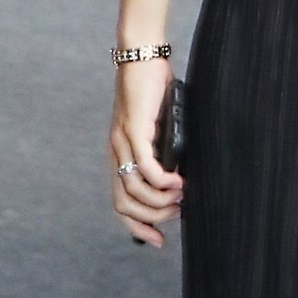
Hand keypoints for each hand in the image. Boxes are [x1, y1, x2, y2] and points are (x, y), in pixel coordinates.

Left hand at [109, 56, 182, 248]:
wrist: (140, 57)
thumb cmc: (152, 92)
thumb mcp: (159, 131)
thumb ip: (163, 154)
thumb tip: (181, 180)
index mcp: (119, 156)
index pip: (119, 204)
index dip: (137, 227)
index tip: (158, 240)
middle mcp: (115, 153)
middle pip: (124, 204)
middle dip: (153, 217)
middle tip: (177, 212)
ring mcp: (122, 141)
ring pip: (133, 189)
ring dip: (160, 200)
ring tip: (182, 194)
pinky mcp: (134, 128)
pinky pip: (143, 165)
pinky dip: (161, 180)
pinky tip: (178, 180)